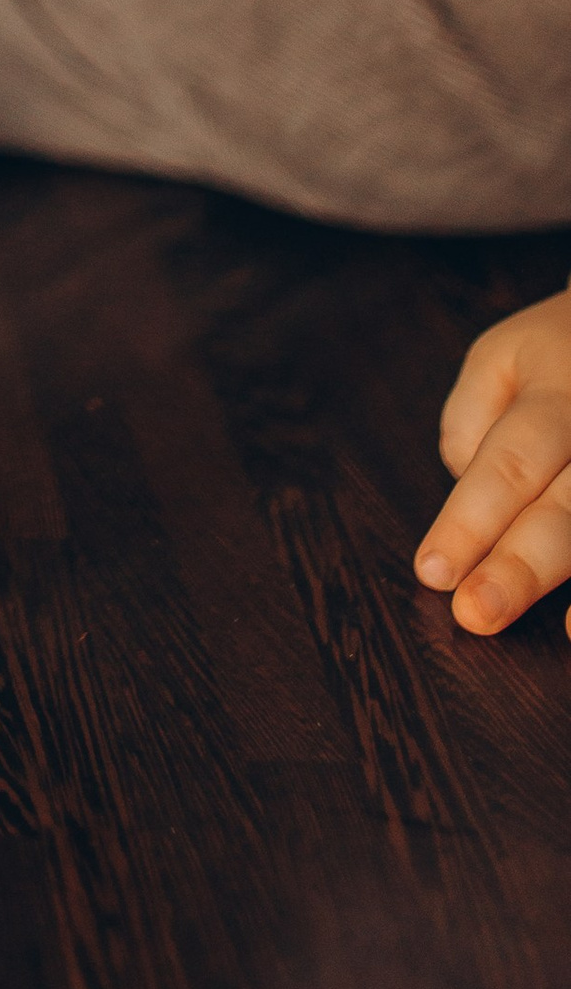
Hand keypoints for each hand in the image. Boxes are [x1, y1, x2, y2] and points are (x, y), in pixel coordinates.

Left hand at [415, 286, 570, 632]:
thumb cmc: (556, 353)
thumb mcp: (500, 358)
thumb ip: (472, 420)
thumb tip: (464, 487)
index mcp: (557, 394)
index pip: (509, 464)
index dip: (470, 521)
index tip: (432, 572)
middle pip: (566, 507)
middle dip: (522, 567)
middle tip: (475, 614)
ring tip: (570, 634)